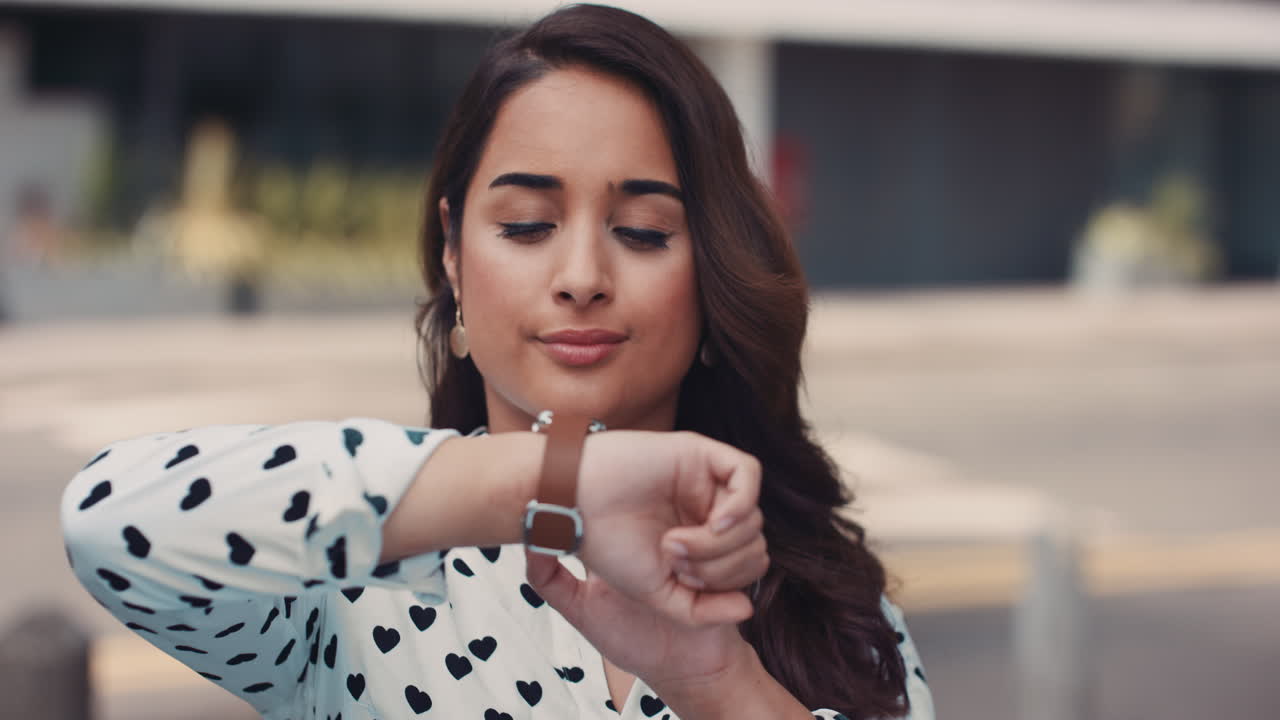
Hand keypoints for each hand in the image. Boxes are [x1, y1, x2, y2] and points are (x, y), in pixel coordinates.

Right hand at [573, 430, 767, 624]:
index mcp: (701, 540)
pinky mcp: (700, 453)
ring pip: (752, 518)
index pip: (746, 565)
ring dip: (718, 543)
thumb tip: (748, 609)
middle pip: (753, 544)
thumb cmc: (607, 546)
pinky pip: (748, 474)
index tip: (681, 578)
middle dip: (722, 566)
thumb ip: (703, 610)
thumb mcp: (659, 593)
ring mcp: (706, 481)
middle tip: (676, 561)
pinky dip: (740, 506)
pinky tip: (714, 522)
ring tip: (673, 543)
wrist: (572, 505)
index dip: (724, 581)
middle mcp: (707, 510)